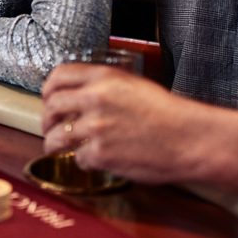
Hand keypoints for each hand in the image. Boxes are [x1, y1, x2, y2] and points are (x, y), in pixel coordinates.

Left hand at [40, 64, 212, 183]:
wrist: (190, 138)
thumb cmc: (169, 114)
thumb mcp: (134, 85)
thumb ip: (104, 86)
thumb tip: (78, 95)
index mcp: (104, 77)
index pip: (59, 76)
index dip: (48, 89)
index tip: (47, 99)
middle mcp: (95, 98)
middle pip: (52, 106)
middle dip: (46, 119)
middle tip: (50, 127)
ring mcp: (95, 127)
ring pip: (57, 136)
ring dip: (54, 144)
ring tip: (58, 148)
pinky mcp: (100, 153)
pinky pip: (78, 159)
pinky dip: (84, 161)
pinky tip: (95, 160)